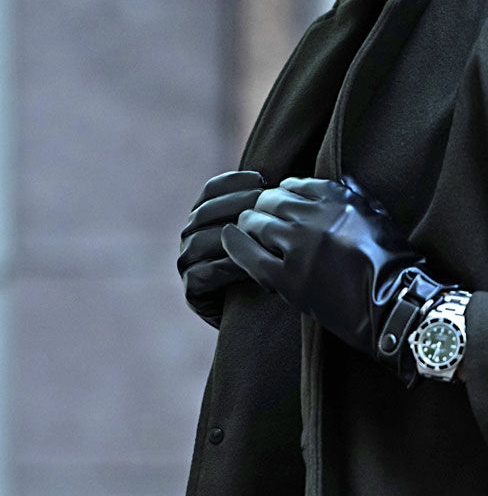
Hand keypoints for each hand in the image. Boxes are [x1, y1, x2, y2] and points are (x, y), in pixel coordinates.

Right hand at [177, 170, 266, 327]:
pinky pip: (200, 274)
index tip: (262, 178)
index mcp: (207, 217)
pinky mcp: (192, 291)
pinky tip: (249, 265)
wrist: (265, 316)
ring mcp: (188, 264)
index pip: (212, 190)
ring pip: (198, 241)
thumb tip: (292, 181)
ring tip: (259, 234)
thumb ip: (271, 208)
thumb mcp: (273, 232)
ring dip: (230, 236)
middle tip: (264, 204)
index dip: (233, 182)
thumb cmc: (275, 266)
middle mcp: (192, 236)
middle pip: (204, 212)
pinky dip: (224, 267)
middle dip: (234, 205)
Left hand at [220, 174, 455, 383]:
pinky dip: (236, 246)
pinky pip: (250, 257)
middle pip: (272, 201)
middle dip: (263, 207)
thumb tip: (340, 179)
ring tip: (248, 231)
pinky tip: (229, 239)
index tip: (283, 204)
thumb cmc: (394, 264)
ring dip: (250, 225)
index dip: (285, 194)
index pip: (297, 184)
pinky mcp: (289, 279)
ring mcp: (300, 249)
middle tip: (260, 217)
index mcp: (339, 200)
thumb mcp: (379, 217)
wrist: (396, 307)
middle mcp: (316, 218)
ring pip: (257, 224)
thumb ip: (355, 196)